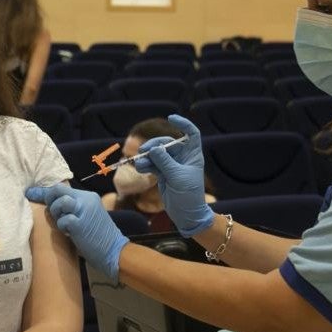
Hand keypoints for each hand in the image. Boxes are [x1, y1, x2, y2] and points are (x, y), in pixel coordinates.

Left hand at [26, 184, 128, 278]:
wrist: (113, 251)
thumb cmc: (98, 237)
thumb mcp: (87, 216)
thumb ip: (73, 208)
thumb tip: (51, 204)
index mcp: (88, 197)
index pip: (62, 188)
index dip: (44, 192)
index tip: (30, 193)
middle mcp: (86, 199)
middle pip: (58, 189)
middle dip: (49, 199)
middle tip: (52, 213)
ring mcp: (84, 210)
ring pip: (60, 202)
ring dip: (56, 213)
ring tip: (64, 224)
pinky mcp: (81, 223)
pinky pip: (63, 220)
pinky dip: (63, 227)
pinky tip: (70, 233)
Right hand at [132, 114, 214, 235]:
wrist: (186, 214)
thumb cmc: (189, 195)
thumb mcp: (177, 177)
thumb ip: (165, 162)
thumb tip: (155, 148)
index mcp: (192, 155)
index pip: (191, 134)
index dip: (183, 124)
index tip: (171, 118)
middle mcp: (182, 158)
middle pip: (167, 143)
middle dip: (155, 146)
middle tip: (143, 151)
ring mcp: (171, 165)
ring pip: (157, 154)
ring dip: (147, 157)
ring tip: (139, 164)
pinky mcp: (163, 174)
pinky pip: (152, 164)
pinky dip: (145, 165)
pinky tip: (140, 168)